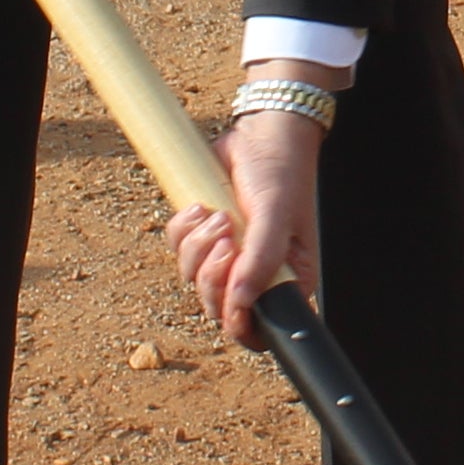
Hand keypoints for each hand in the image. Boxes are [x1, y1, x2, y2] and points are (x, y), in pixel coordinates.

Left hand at [174, 93, 333, 344]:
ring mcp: (226, 256)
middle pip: (217, 307)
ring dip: (198, 247)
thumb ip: (260, 262)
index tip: (229, 301)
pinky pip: (177, 249)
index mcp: (287, 281)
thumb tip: (241, 303)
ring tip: (219, 214)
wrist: (259, 134)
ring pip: (192, 278)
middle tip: (226, 241)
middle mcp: (255, 275)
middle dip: (213, 276)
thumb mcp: (275, 217)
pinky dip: (183, 229)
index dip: (238, 322)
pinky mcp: (201, 236)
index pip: (258, 330)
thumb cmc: (281, 175)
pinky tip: (202, 205)